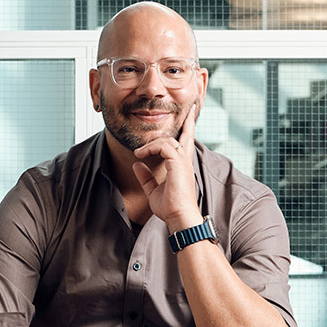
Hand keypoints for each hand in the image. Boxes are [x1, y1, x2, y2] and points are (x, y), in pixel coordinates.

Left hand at [132, 102, 202, 229]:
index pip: (186, 144)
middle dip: (188, 121)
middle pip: (187, 135)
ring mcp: (183, 162)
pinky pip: (164, 146)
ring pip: (169, 140)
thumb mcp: (153, 191)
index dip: (186, 131)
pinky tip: (141, 154)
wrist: (179, 217)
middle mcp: (185, 162)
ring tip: (139, 152)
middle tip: (189, 109)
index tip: (186, 121)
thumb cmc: (170, 208)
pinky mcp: (178, 164)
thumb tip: (136, 165)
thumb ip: (145, 177)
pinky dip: (151, 148)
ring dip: (152, 143)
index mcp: (182, 167)